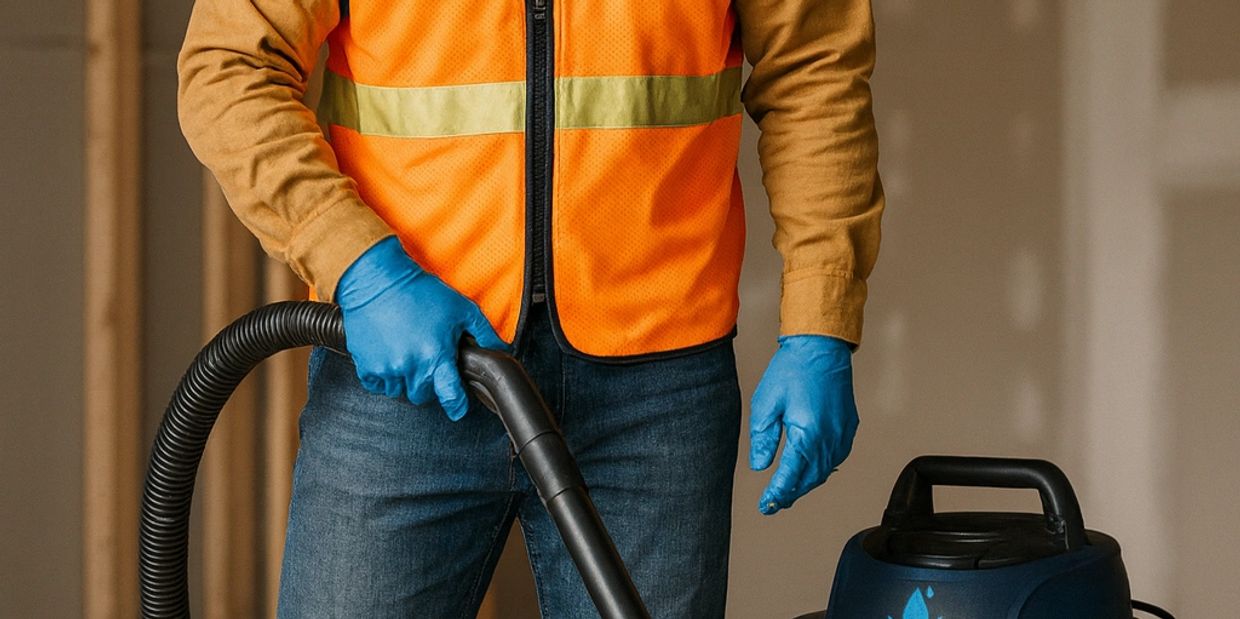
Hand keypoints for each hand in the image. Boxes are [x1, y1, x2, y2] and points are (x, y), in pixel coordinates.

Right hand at [335, 236, 507, 419]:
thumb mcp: (462, 309)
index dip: (457, 405)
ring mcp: (386, 368)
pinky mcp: (366, 365)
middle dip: (428, 383)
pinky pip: (376, 385)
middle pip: (423, 395)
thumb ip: (484, 333)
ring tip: (407, 355)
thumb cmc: (421, 292)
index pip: (451, 396)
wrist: (378, 281)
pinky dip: (382, 376)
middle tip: (427, 362)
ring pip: (399, 391)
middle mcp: (411, 366)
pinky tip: (388, 356)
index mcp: (436, 357)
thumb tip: (501, 350)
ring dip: (405, 379)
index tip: (458, 408)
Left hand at [749, 335, 857, 514]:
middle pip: (809, 479)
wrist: (821, 348)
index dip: (777, 494)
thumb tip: (760, 466)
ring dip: (805, 484)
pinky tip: (807, 471)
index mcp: (809, 434)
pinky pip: (834, 458)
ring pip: (824, 472)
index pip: (791, 476)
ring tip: (786, 493)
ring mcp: (843, 434)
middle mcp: (830, 439)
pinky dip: (819, 469)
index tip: (765, 506)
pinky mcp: (848, 428)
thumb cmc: (793, 370)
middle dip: (790, 494)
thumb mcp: (766, 404)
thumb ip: (763, 438)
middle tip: (772, 504)